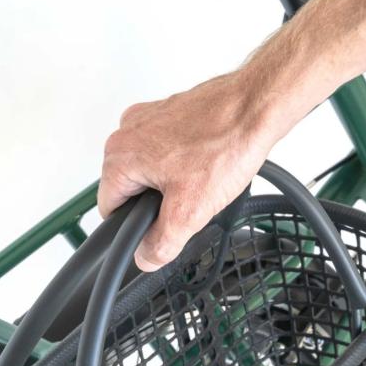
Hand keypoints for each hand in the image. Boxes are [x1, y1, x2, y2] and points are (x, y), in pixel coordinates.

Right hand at [98, 71, 283, 270]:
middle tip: (189, 199)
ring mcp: (148, 118)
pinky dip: (185, 161)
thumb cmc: (225, 144)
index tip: (161, 226)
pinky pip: (167, 150)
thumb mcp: (189, 211)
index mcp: (119, 155)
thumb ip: (160, 243)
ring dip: (173, 182)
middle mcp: (127, 131)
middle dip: (157, 203)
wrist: (256, 108)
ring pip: (150, 170)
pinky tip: (208, 162)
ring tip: (203, 178)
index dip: (135, 228)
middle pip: (130, 190)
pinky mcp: (169, 113)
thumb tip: (145, 258)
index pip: (110, 210)